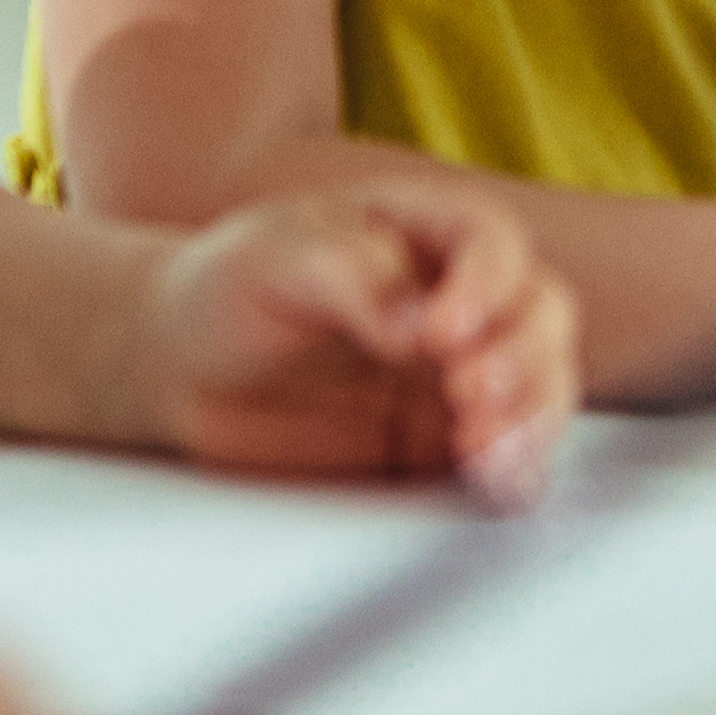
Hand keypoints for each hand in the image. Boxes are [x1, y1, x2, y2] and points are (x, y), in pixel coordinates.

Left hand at [111, 171, 579, 496]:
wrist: (176, 369)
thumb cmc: (225, 287)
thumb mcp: (273, 254)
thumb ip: (352, 276)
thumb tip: (421, 324)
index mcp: (424, 233)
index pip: (491, 244)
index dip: (486, 286)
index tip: (443, 332)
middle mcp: (458, 301)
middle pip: (537, 316)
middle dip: (523, 357)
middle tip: (473, 392)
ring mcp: (456, 375)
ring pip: (539, 389)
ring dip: (532, 417)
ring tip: (486, 448)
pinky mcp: (441, 446)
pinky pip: (504, 459)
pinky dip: (516, 471)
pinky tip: (497, 480)